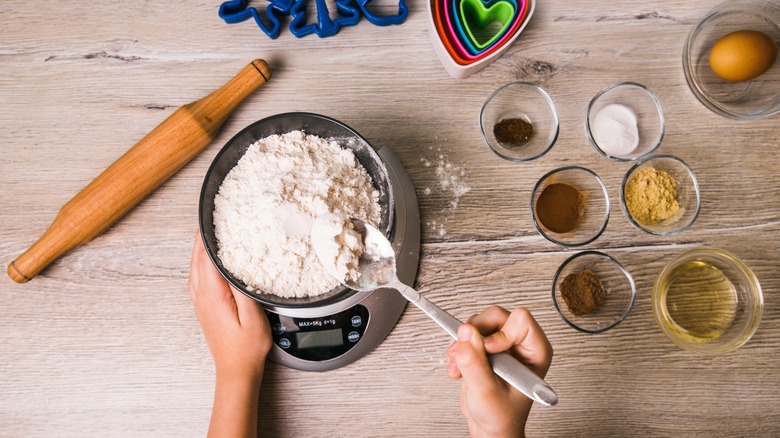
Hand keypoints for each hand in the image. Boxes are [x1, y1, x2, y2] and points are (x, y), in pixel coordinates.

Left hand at [189, 229, 271, 436]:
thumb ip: (241, 288)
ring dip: (199, 249)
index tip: (209, 218)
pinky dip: (200, 262)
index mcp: (212, 294)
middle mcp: (201, 296)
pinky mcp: (203, 307)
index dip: (207, 235)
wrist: (235, 370)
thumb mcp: (253, 316)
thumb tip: (234, 264)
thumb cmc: (247, 347)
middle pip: (197, 259)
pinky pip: (197, 277)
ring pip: (195, 267)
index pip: (206, 257)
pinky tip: (207, 260)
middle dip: (201, 237)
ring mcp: (200, 302)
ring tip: (207, 233)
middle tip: (208, 218)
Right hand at [446, 306, 552, 437]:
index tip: (488, 351)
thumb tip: (465, 331)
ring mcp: (502, 344)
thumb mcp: (486, 390)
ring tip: (459, 367)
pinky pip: (468, 332)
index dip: (501, 333)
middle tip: (465, 354)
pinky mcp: (486, 347)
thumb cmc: (500, 416)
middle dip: (476, 335)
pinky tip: (457, 368)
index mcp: (536, 351)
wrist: (490, 427)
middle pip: (496, 316)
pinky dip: (458, 347)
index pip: (521, 320)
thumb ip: (474, 361)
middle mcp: (521, 344)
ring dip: (463, 342)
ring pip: (480, 322)